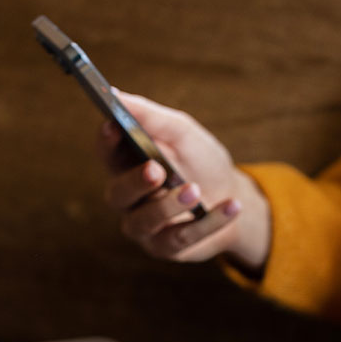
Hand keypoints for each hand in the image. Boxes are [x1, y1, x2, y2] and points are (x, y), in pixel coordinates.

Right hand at [98, 92, 270, 271]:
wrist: (234, 196)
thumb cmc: (201, 161)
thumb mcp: (183, 133)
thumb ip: (152, 117)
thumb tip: (116, 94)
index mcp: (127, 163)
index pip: (106, 152)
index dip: (107, 141)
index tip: (114, 125)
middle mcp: (129, 198)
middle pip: (118, 193)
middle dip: (136, 182)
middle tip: (156, 170)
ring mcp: (145, 226)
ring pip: (144, 221)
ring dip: (170, 205)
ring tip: (196, 190)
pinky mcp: (167, 247)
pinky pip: (181, 239)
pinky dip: (209, 222)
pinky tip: (231, 206)